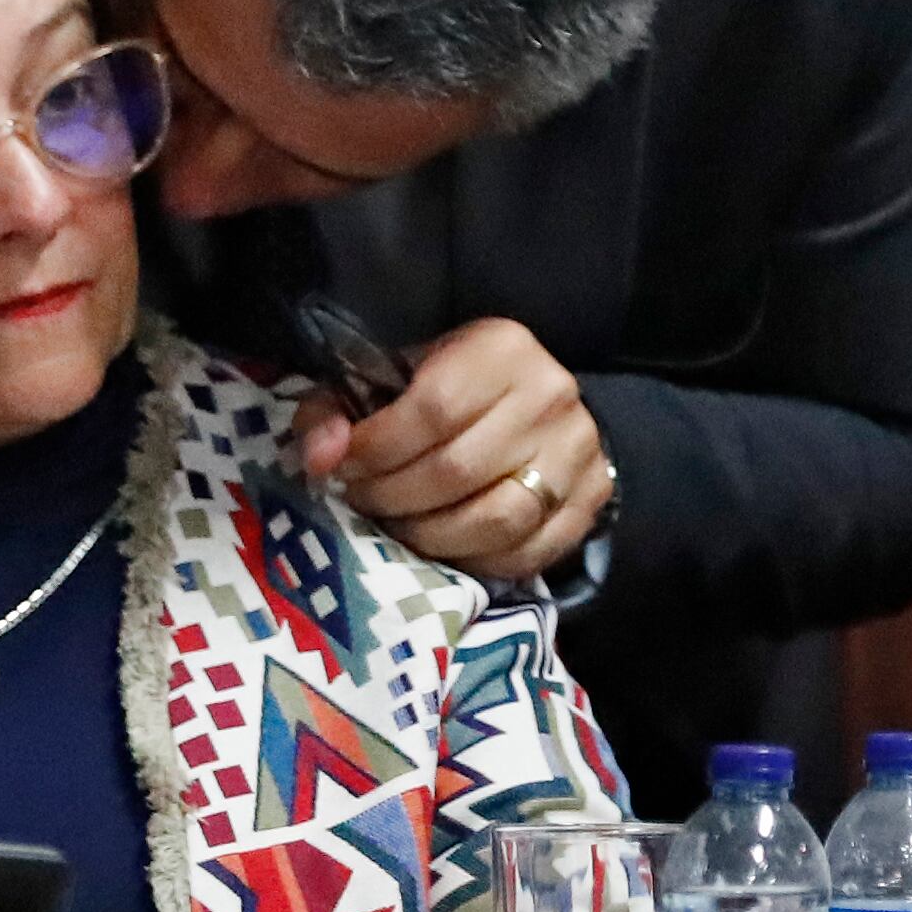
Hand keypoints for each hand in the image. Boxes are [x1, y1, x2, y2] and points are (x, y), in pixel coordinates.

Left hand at [293, 315, 610, 582]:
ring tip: (400, 526)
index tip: (341, 468)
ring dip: (430, 537)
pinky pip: (528, 552)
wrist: (540, 405)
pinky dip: (477, 561)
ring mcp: (579, 450)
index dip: (376, 450)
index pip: (431, 410)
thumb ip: (340, 407)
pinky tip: (446, 547)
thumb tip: (318, 456)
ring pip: (495, 520)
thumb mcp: (397, 378)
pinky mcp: (594, 496)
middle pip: (457, 471)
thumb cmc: (454, 390)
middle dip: (393, 498)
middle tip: (364, 502)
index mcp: (500, 349)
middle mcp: (548, 394)